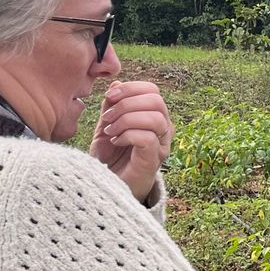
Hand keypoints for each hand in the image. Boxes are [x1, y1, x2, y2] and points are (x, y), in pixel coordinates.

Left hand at [89, 81, 173, 202]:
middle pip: (156, 101)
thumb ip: (112, 106)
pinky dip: (127, 135)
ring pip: (155, 118)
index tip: (109, 96)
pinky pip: (148, 138)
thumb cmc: (109, 158)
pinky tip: (115, 142)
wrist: (108, 186)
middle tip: (107, 117)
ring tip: (110, 131)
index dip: (130, 88)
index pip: (152, 91)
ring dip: (126, 120)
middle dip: (127, 103)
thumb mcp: (106, 125)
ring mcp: (161, 145)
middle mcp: (163, 129)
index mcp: (153, 117)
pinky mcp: (154, 159)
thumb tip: (116, 84)